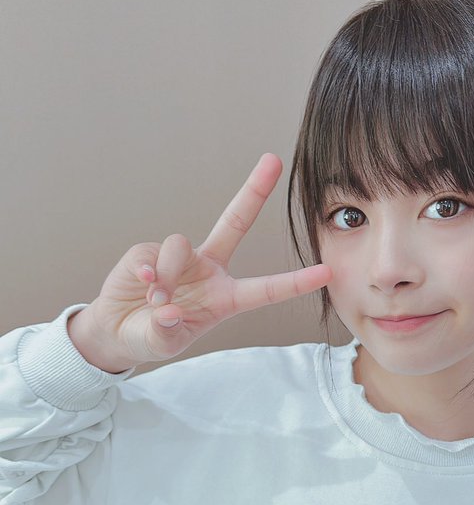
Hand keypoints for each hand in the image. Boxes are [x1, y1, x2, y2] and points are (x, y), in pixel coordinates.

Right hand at [83, 152, 332, 367]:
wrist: (116, 330)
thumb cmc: (150, 337)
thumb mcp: (162, 344)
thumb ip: (166, 331)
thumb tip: (167, 309)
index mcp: (225, 298)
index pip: (266, 289)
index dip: (295, 281)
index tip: (327, 272)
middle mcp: (208, 271)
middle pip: (235, 223)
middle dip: (254, 191)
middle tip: (273, 160)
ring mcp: (180, 259)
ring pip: (179, 246)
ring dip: (166, 275)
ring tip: (156, 300)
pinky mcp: (148, 252)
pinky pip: (151, 254)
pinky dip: (146, 273)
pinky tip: (141, 287)